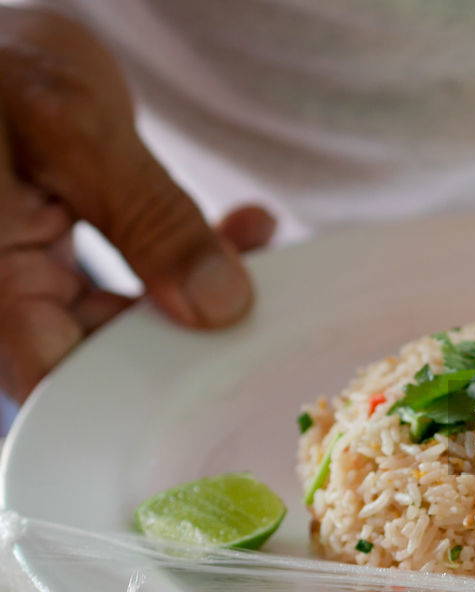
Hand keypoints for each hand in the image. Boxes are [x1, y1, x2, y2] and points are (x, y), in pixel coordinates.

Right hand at [0, 8, 273, 401]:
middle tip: (261, 296)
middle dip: (195, 329)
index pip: (61, 379)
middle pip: (104, 356)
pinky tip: (243, 227)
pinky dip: (192, 253)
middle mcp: (7, 292)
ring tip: (257, 240)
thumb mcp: (77, 131)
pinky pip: (137, 276)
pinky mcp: (65, 256)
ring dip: (205, 284)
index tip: (228, 362)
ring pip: (134, 316)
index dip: (145, 390)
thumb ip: (150, 220)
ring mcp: (36, 276)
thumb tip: (219, 306)